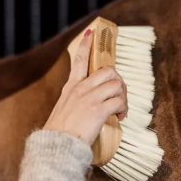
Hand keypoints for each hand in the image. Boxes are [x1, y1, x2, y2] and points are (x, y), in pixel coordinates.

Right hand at [43, 29, 127, 145]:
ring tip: (120, 109)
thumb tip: (88, 104)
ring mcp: (90, 98)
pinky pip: (119, 102)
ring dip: (123, 96)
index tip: (91, 33)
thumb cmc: (59, 133)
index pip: (80, 60)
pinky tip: (120, 117)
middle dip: (119, 80)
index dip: (86, 45)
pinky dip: (124, 109)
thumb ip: (75, 102)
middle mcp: (81, 89)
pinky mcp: (98, 110)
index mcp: (71, 87)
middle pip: (108, 71)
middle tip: (119, 94)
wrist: (56, 146)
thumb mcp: (63, 109)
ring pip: (117, 85)